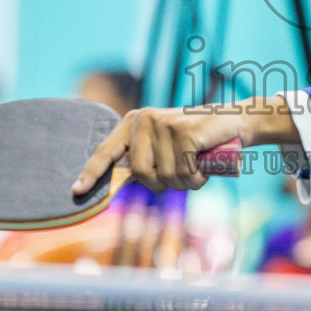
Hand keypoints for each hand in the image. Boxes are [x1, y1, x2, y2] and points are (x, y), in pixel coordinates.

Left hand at [73, 104, 248, 194]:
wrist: (234, 122)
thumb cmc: (198, 141)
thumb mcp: (164, 147)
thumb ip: (143, 159)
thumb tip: (120, 181)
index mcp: (134, 122)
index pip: (106, 150)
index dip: (92, 173)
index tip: (77, 191)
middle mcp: (145, 120)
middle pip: (141, 174)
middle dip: (162, 184)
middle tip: (182, 176)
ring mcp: (164, 124)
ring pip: (165, 176)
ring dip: (185, 183)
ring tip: (197, 168)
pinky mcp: (185, 131)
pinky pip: (184, 172)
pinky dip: (197, 179)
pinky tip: (205, 168)